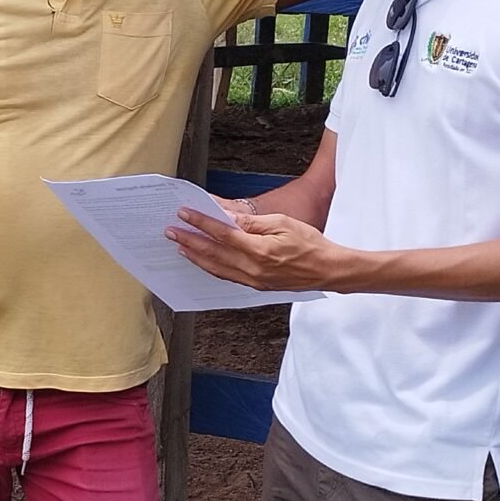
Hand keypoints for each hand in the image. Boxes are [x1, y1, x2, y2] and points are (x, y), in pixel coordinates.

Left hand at [168, 206, 355, 291]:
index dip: (201, 223)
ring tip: (180, 245)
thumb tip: (227, 217)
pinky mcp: (256, 286)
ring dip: (196, 256)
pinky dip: (211, 267)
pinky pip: (227, 276)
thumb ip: (252, 223)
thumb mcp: (282, 223)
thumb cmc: (310, 243)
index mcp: (260, 251)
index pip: (223, 235)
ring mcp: (254, 280)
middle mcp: (253, 269)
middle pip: (213, 254)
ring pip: (216, 268)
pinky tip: (202, 260)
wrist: (327, 270)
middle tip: (171, 231)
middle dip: (190, 241)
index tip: (185, 214)